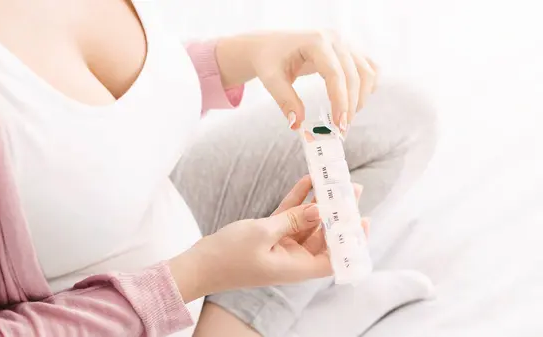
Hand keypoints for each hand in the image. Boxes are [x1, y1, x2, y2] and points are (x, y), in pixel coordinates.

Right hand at [169, 176, 369, 302]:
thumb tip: (319, 210)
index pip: (333, 258)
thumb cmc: (229, 256)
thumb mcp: (263, 233)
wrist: (199, 265)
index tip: (363, 221)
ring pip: (306, 222)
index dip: (350, 242)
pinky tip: (307, 181)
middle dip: (337, 214)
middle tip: (351, 190)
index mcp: (296, 266)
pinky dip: (297, 200)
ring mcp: (280, 246)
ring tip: (333, 181)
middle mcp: (292, 258)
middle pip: (323, 235)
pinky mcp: (268, 235)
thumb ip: (293, 219)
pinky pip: (288, 216)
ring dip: (318, 203)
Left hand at [216, 31, 378, 130]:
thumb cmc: (269, 59)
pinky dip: (368, 85)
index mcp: (315, 41)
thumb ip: (285, 100)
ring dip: (361, 97)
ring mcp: (345, 42)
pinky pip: (369, 67)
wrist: (270, 45)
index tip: (339, 124)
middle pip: (354, 74)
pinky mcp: (350, 50)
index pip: (335, 73)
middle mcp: (335, 38)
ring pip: (367, 71)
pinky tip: (356, 101)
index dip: (340, 100)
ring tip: (345, 118)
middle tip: (341, 130)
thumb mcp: (271, 79)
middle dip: (351, 105)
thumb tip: (297, 125)